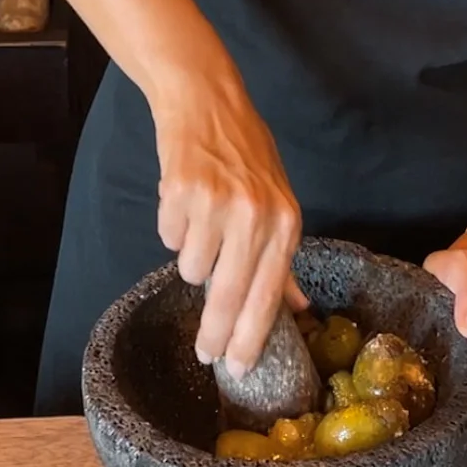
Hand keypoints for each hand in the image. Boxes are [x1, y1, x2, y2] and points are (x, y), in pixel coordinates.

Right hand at [153, 65, 301, 377]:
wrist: (206, 99)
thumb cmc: (245, 153)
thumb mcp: (278, 201)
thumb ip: (283, 259)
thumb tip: (298, 310)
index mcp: (285, 221)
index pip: (268, 294)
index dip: (251, 337)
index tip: (238, 367)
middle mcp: (255, 215)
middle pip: (228, 295)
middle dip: (215, 332)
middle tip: (205, 353)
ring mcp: (217, 204)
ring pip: (192, 268)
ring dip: (192, 256)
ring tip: (201, 223)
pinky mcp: (180, 193)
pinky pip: (168, 238)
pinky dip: (173, 227)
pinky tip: (184, 200)